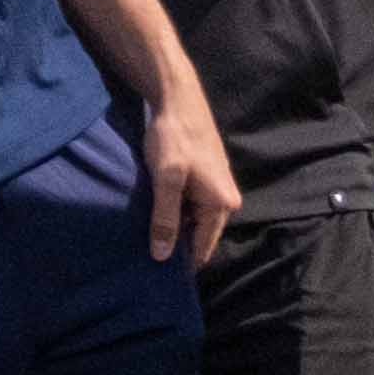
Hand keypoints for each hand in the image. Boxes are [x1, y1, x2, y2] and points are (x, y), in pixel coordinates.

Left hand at [143, 72, 240, 268]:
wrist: (178, 98)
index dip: (181, 262)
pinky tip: (157, 207)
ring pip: (194, 219)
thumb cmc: (173, 137)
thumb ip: (164, 219)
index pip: (202, 248)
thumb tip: (161, 256)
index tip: (158, 276)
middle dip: (177, 242)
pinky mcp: (208, 176)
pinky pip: (192, 204)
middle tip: (147, 252)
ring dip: (175, 224)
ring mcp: (218, 187)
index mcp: (221, 204)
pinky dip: (176, 208)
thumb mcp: (166, 180)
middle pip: (199, 234)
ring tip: (149, 231)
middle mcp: (227, 200)